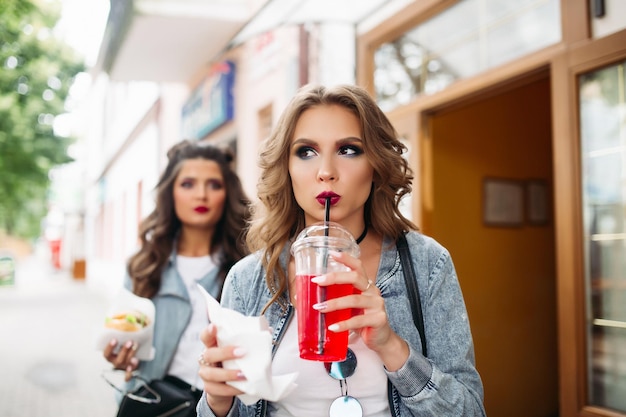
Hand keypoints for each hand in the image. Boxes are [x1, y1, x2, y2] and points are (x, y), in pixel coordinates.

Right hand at [103, 339, 138, 380]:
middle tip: (129, 341)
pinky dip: (129, 374)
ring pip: (125, 363)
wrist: (130, 356)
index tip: (114, 339)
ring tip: (136, 345)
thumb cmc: (122, 347)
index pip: (106, 354)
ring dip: (131, 354)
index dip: (109, 347)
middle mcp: (115, 363)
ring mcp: (122, 367)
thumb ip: (119, 336)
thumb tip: (122, 324)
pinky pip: (128, 375)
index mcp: (110, 356)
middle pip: (118, 360)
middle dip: (124, 350)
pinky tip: (132, 367)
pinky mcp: (129, 370)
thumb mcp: (119, 342)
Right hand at [198, 324, 246, 416]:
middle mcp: (205, 359)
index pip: (206, 336)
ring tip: (243, 375)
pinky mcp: (210, 388)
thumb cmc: (234, 362)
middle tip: (242, 352)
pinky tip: (242, 388)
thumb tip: (268, 330)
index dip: (208, 331)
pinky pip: (218, 389)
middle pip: (209, 354)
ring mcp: (206, 374)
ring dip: (228, 374)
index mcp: (213, 345)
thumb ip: (249, 340)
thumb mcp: (239, 350)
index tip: (214, 327)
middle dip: (225, 353)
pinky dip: (231, 389)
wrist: (226, 386)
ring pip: (212, 374)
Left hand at [311, 251, 408, 370]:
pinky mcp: (378, 320)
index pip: (358, 267)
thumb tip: (307, 296)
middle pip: (355, 278)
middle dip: (335, 277)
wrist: (380, 339)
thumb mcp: (349, 307)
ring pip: (354, 299)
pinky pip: (358, 321)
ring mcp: (377, 305)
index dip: (346, 259)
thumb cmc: (362, 320)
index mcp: (366, 285)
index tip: (332, 254)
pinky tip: (332, 327)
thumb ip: (336, 299)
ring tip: (319, 308)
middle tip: (318, 281)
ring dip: (334, 303)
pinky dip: (343, 324)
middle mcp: (373, 291)